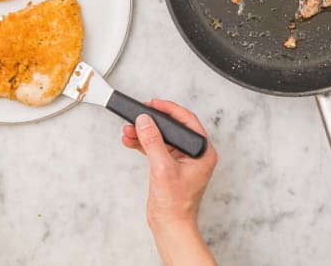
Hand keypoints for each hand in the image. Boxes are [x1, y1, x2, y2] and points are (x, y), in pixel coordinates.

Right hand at [122, 100, 217, 265]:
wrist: (170, 226)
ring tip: (128, 131)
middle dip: (152, 122)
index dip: (169, 110)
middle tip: (139, 116)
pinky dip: (143, 144)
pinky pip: (156, 148)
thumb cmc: (176, 205)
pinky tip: (131, 141)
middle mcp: (194, 154)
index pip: (187, 121)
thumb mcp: (162, 168)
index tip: (154, 104)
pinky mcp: (170, 166)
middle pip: (172, 128)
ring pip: (162, 138)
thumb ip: (153, 142)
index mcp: (202, 152)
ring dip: (144, 133)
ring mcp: (182, 160)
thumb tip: (146, 122)